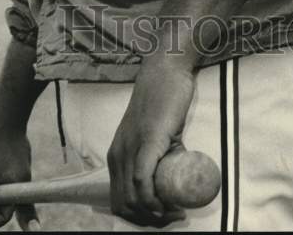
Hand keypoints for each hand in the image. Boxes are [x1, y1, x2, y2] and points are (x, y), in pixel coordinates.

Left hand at [107, 61, 195, 227]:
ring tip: (176, 212)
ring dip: (154, 214)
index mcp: (117, 155)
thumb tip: (170, 180)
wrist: (165, 72)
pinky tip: (170, 203)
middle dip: (147, 220)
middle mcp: (117, 155)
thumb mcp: (152, 136)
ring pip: (132, 198)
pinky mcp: (147, 142)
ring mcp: (130, 148)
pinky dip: (154, 200)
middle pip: (123, 205)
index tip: (161, 217)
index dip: (138, 217)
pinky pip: (143, 181)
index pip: (118, 200)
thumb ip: (156, 156)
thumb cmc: (163, 100)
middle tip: (172, 218)